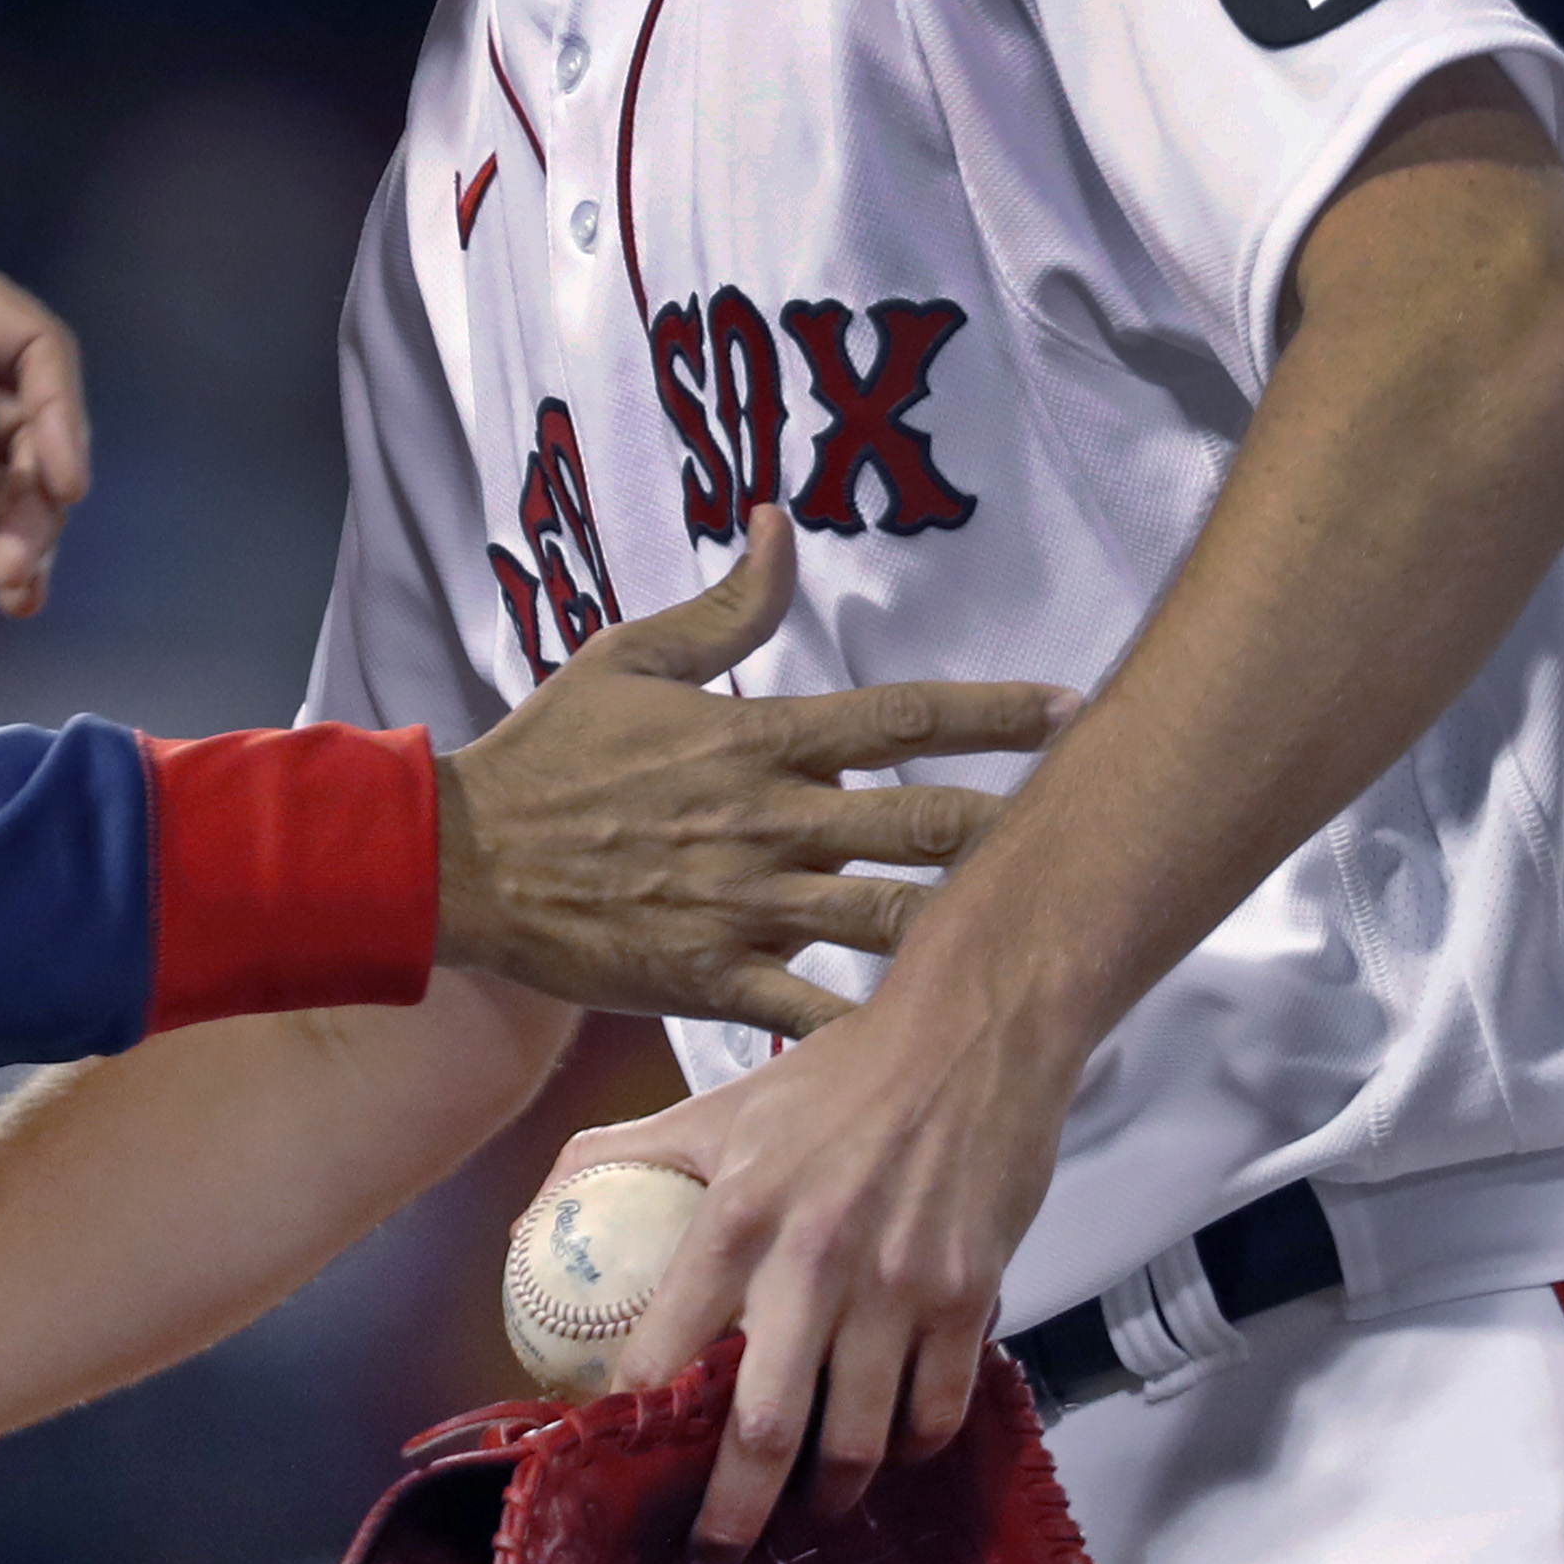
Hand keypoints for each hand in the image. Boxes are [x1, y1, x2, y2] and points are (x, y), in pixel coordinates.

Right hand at [432, 509, 1076, 1031]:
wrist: (465, 859)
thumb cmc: (549, 752)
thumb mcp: (632, 655)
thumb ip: (727, 605)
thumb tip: (779, 525)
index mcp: (755, 738)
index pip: (901, 716)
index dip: (994, 713)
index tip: (1069, 709)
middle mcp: (767, 821)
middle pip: (923, 823)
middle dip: (1016, 825)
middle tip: (1097, 830)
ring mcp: (746, 906)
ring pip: (890, 920)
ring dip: (971, 925)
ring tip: (1046, 933)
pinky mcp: (714, 977)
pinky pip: (814, 1009)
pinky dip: (875, 1026)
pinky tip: (940, 1039)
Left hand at [555, 957, 1086, 1555]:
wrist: (969, 1037)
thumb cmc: (839, 1076)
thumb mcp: (718, 1106)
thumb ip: (625, 1152)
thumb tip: (541, 1206)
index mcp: (737, 1214)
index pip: (666, 1345)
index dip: (636, 1416)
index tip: (614, 1458)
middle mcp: (813, 1261)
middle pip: (765, 1428)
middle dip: (733, 1510)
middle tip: (712, 1554)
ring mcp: (896, 1289)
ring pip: (857, 1439)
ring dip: (830, 1494)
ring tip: (811, 1511)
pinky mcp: (966, 1298)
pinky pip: (935, 1411)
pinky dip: (911, 1446)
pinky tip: (892, 1448)